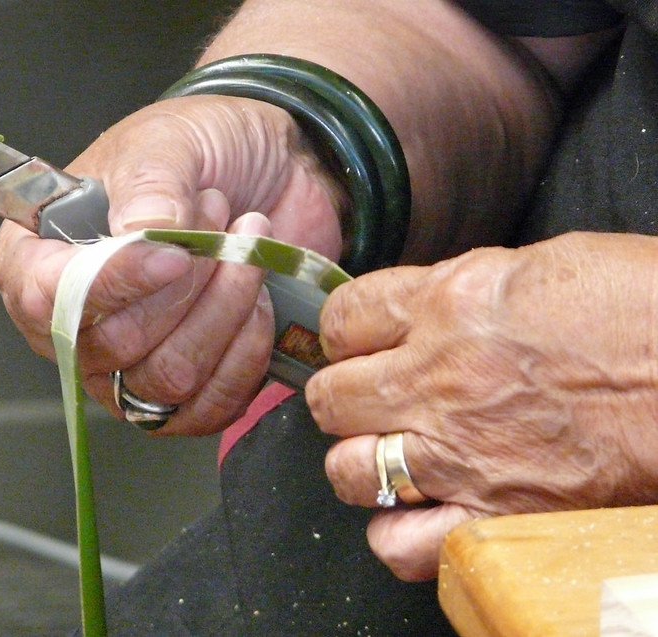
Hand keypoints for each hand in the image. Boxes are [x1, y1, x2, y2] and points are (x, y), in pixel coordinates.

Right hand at [0, 95, 344, 434]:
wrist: (274, 175)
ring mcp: (130, 365)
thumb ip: (151, 187)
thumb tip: (143, 236)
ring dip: (224, 312)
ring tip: (244, 251)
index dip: (115, 284)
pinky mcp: (187, 389)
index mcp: (41, 258)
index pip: (50, 299)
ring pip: (168, 379)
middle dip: (189, 285)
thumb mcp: (169, 144)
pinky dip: (246, 355)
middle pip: (118, 346)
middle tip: (219, 221)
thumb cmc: (204, 154)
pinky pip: (209, 408)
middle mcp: (77, 323)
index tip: (175, 254)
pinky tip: (257, 303)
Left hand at [306, 231, 657, 579]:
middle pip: (331, 399)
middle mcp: (438, 379)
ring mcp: (460, 454)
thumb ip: (458, 292)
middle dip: (344, 398)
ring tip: (392, 456)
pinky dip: (398, 533)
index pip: (343, 317)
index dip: (343, 332)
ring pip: (348, 471)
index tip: (358, 342)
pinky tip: (419, 513)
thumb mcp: (538, 267)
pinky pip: (401, 545)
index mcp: (447, 302)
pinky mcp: (496, 515)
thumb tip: (417, 314)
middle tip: (373, 399)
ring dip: (362, 464)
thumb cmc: (640, 305)